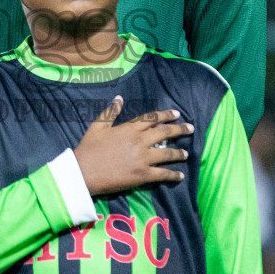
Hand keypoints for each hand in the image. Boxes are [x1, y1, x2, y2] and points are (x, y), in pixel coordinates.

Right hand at [73, 96, 190, 195]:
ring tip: (186, 153)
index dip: (166, 115)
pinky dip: (173, 175)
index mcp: (129, 128)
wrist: (83, 172)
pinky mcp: (142, 175)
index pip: (152, 118)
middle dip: (179, 130)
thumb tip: (119, 98)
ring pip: (167, 153)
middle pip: (164, 133)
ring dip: (179, 153)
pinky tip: (180, 175)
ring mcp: (143, 159)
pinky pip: (163, 174)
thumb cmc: (89, 148)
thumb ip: (111, 112)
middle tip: (191, 128)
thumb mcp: (98, 126)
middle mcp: (139, 141)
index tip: (177, 114)